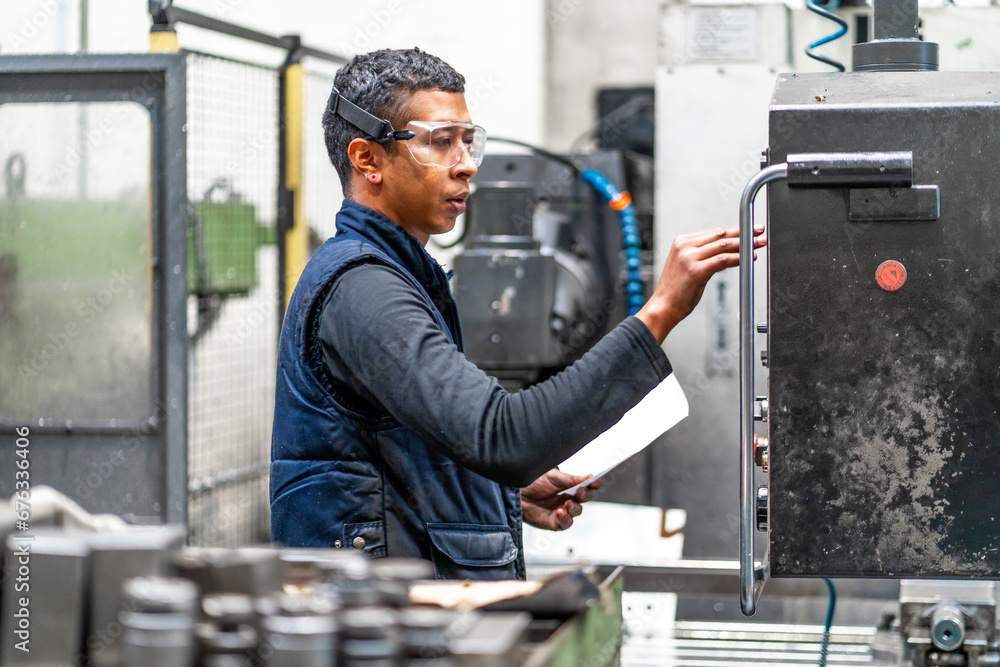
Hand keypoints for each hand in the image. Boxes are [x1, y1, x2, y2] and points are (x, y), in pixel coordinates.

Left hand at [520, 469, 601, 530]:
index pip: (585, 486)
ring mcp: (561, 511)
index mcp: (568, 486)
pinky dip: (566, 518)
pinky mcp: (554, 522)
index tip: (596, 482)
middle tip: (581, 491)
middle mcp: (566, 498)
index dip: (592, 484)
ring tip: (567, 503)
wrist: (516, 494)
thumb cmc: (531, 482)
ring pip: (577, 512)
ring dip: (575, 507)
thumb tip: (588, 476)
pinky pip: (566, 523)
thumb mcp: (553, 477)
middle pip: (584, 499)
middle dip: (585, 495)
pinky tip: (561, 512)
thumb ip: (571, 479)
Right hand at [637, 224, 766, 342]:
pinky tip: (748, 258)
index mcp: (682, 241)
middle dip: (743, 233)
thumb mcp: (688, 266)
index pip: (714, 232)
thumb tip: (729, 249)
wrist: (663, 308)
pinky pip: (723, 260)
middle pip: (720, 236)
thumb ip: (704, 255)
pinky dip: (738, 258)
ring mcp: (689, 257)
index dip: (734, 230)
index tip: (749, 230)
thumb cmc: (676, 291)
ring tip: (758, 244)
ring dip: (745, 244)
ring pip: (723, 246)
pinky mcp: (696, 270)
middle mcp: (684, 246)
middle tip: (759, 232)